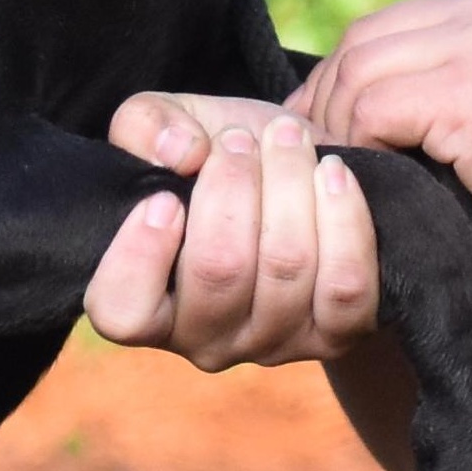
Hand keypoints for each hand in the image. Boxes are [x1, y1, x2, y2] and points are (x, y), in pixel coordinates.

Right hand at [85, 94, 380, 366]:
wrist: (297, 175)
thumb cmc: (216, 159)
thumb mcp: (166, 128)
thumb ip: (145, 126)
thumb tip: (180, 154)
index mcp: (146, 303)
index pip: (125, 313)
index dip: (141, 254)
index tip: (165, 197)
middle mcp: (205, 340)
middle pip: (220, 272)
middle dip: (235, 186)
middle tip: (240, 140)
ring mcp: (272, 344)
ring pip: (287, 269)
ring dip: (291, 186)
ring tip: (288, 139)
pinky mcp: (334, 335)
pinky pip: (346, 286)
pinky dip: (343, 219)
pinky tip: (333, 172)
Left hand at [298, 0, 471, 297]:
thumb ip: (465, 88)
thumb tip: (378, 113)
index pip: (394, 25)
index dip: (347, 74)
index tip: (324, 125)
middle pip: (366, 39)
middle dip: (327, 96)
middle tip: (309, 151)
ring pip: (360, 71)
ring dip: (336, 125)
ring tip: (336, 173)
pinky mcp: (469, 90)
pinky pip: (372, 108)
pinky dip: (354, 144)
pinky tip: (365, 178)